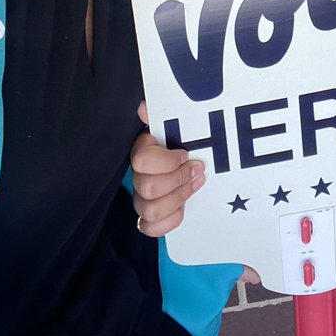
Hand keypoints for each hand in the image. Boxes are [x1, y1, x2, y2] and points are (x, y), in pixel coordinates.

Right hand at [131, 101, 203, 236]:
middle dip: (178, 180)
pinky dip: (171, 220)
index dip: (166, 161)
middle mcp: (138, 178)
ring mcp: (142, 200)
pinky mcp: (151, 219)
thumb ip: (158, 115)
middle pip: (148, 188)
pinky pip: (151, 228)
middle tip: (197, 169)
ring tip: (196, 185)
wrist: (189, 163)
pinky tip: (185, 207)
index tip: (185, 153)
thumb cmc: (180, 143)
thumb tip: (144, 107)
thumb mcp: (173, 126)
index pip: (141, 161)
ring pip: (149, 211)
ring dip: (178, 198)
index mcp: (141, 153)